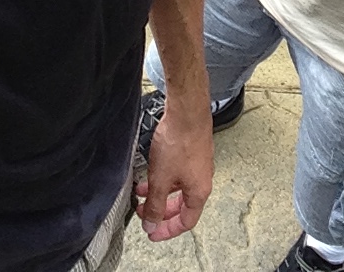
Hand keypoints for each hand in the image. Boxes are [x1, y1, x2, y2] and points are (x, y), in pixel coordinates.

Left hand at [135, 100, 213, 240]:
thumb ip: (155, 205)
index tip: (152, 232)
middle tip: (145, 214)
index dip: (167, 230)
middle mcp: (202, 180)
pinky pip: (178, 173)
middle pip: (182, 206)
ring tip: (142, 192)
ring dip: (160, 193)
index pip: (186, 222)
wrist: (187, 112)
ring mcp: (198, 165)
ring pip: (178, 188)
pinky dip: (164, 178)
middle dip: (161, 211)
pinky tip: (151, 172)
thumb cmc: (179, 143)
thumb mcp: (160, 180)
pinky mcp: (193, 151)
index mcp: (199, 192)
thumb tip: (151, 224)